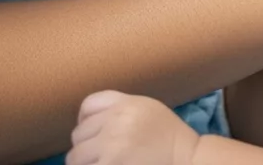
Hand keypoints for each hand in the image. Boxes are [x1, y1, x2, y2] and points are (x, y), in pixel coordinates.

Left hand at [67, 91, 199, 164]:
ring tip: (105, 163)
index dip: (86, 121)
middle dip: (87, 147)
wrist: (187, 160)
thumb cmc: (168, 139)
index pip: (88, 105)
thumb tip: (84, 124)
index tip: (95, 134)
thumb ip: (119, 110)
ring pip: (74, 157)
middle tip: (105, 156)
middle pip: (78, 134)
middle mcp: (116, 121)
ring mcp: (111, 145)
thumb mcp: (148, 110)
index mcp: (127, 104)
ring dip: (86, 164)